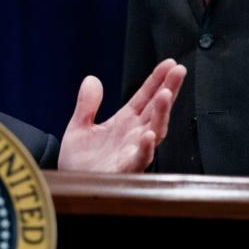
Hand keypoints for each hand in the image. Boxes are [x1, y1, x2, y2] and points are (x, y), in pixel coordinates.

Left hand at [58, 58, 185, 172]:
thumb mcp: (79, 127)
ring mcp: (132, 152)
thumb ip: (87, 105)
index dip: (156, 81)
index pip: (144, 98)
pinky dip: (145, 148)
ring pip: (154, 131)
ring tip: (165, 95)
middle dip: (168, 90)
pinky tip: (148, 134)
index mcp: (124, 123)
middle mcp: (133, 135)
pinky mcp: (125, 170)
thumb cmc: (79, 162)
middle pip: (156, 110)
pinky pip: (139, 159)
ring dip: (161, 114)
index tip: (170, 63)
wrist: (70, 186)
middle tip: (179, 71)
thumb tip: (92, 79)